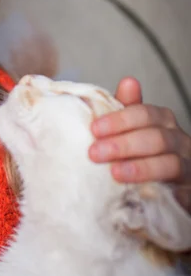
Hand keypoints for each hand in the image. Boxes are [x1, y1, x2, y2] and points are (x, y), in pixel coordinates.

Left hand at [88, 77, 190, 211]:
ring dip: (141, 168)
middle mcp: (179, 141)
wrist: (172, 189)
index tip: (94, 129)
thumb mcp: (135, 130)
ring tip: (115, 173)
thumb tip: (128, 81)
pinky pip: (183, 193)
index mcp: (163, 121)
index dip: (119, 120)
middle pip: (156, 138)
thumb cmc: (148, 154)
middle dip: (123, 144)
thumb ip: (128, 110)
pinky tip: (145, 195)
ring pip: (170, 164)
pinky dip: (167, 192)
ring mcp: (188, 167)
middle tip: (94, 153)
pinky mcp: (190, 193)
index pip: (144, 113)